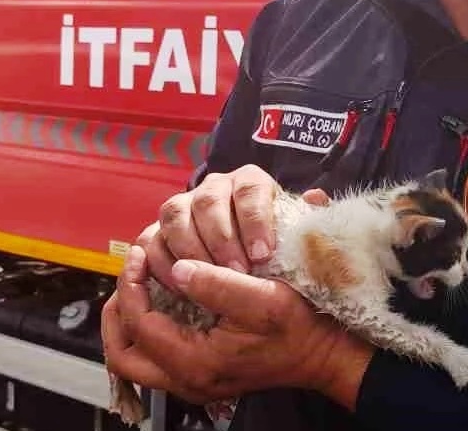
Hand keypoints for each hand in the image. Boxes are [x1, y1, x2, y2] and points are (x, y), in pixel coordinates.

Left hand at [102, 244, 371, 408]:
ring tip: (139, 285)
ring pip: (135, 360)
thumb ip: (217, 284)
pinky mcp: (201, 376)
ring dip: (129, 322)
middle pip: (123, 355)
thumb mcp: (263, 297)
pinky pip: (154, 358)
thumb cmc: (298, 325)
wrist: (323, 354)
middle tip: (129, 274)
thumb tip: (177, 269)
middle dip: (118, 312)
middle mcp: (188, 380)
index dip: (133, 287)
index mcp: (197, 363)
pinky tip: (161, 301)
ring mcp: (193, 383)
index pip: (141, 325)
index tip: (140, 254)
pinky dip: (148, 329)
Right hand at [140, 164, 328, 287]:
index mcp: (249, 181)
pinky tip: (179, 286)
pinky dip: (161, 262)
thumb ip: (308, 219)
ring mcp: (184, 206)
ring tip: (208, 282)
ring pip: (176, 214)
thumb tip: (316, 198)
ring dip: (191, 249)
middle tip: (236, 273)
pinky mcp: (159, 229)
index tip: (263, 254)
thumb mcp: (296, 235)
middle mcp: (214, 187)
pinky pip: (151, 238)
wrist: (246, 261)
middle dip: (222, 239)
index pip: (250, 189)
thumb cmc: (275, 248)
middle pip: (210, 200)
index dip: (255, 220)